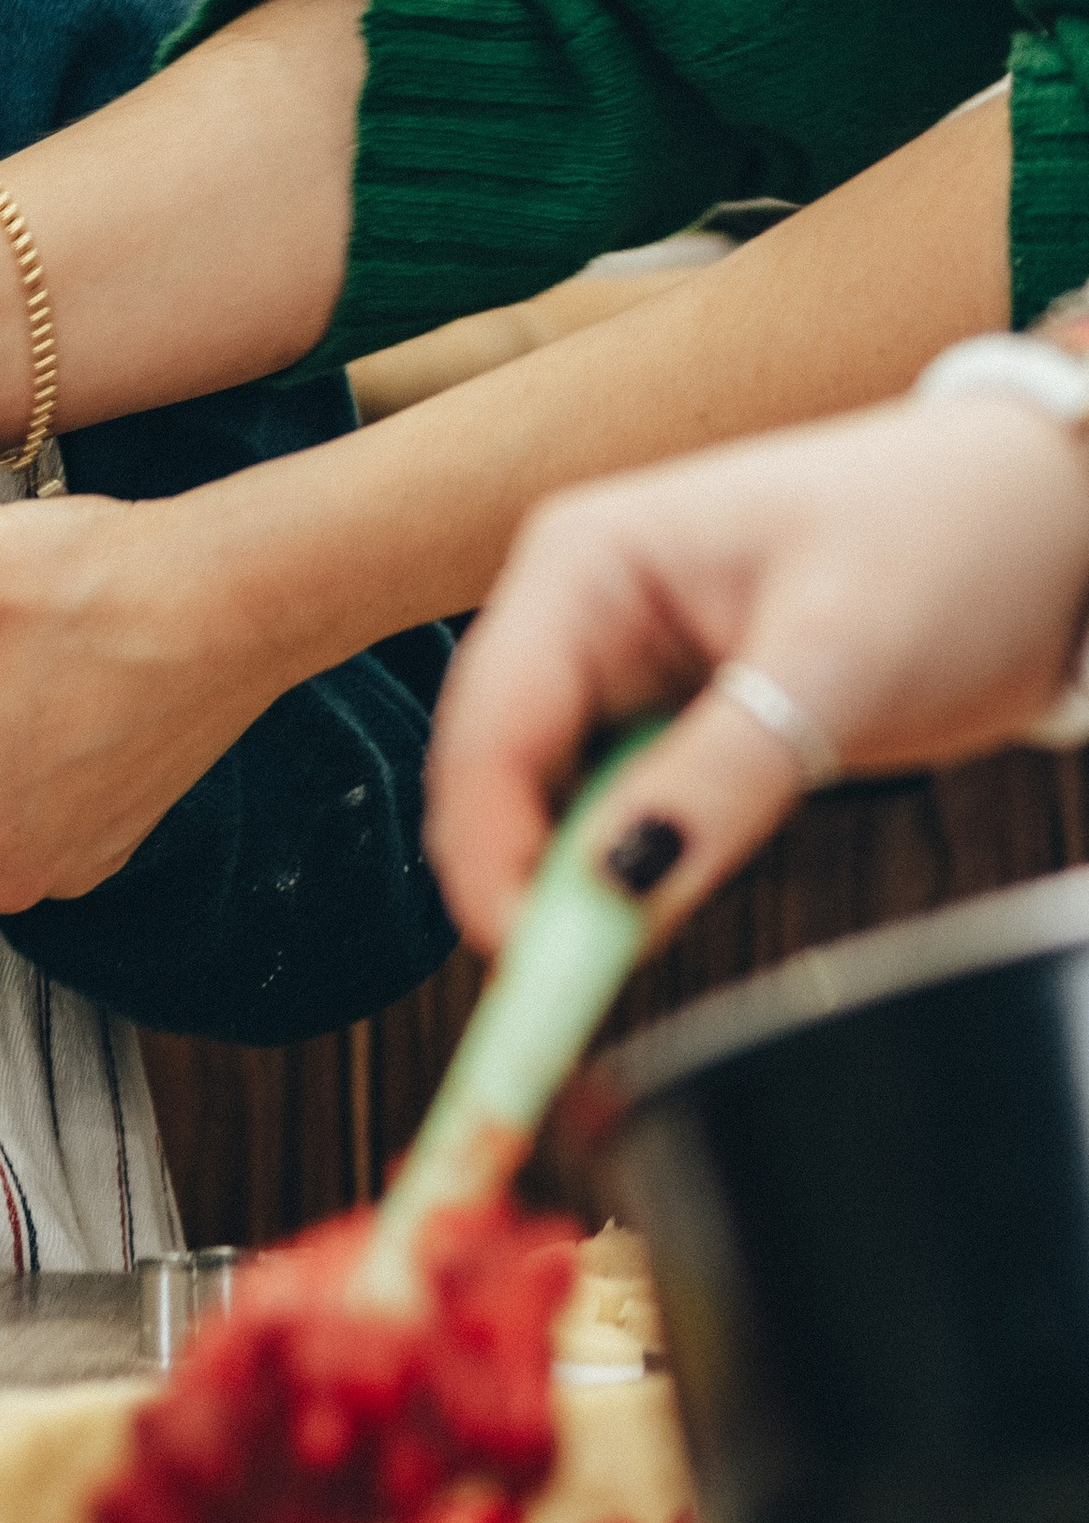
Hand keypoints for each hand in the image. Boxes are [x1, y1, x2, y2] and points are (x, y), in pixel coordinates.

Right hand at [425, 395, 1088, 952]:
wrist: (1044, 523)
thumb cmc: (951, 535)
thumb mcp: (839, 659)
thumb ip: (720, 777)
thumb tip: (616, 889)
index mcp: (582, 563)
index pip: (488, 731)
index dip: (490, 858)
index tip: (535, 969)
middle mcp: (576, 614)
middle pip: (490, 780)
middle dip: (515, 887)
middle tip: (564, 999)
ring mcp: (615, 671)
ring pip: (540, 812)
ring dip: (565, 893)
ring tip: (605, 970)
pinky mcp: (666, 724)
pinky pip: (606, 820)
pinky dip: (618, 879)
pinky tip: (644, 918)